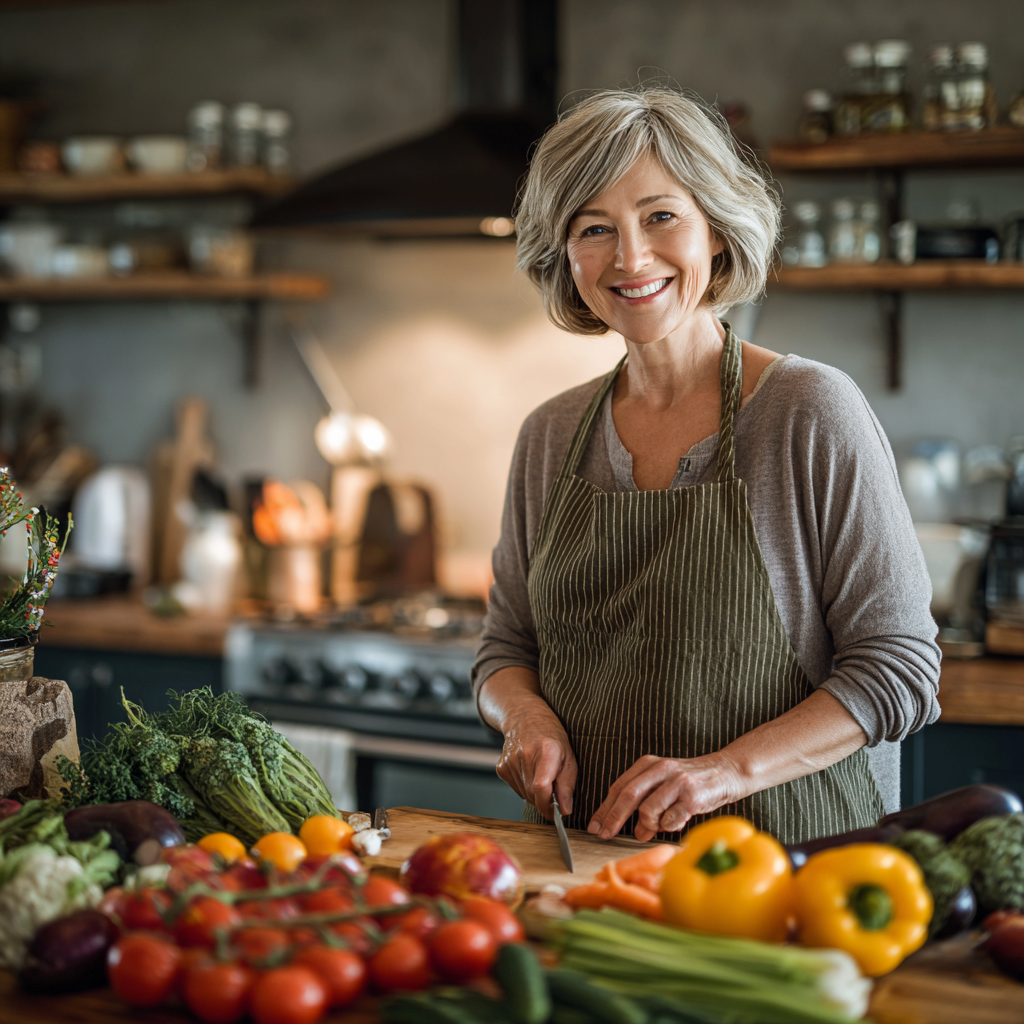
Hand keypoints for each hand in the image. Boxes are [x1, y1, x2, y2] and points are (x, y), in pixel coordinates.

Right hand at [495, 701, 576, 820]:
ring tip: (542, 776)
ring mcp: (510, 761)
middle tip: (554, 790)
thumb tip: (566, 811)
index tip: (558, 813)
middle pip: (534, 794)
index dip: (549, 806)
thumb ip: (568, 785)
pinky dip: (526, 788)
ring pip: (525, 795)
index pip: (542, 788)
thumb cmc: (552, 737)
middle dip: (546, 800)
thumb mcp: (569, 757)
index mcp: (546, 751)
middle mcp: (525, 755)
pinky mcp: (501, 768)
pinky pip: (516, 789)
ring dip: (536, 794)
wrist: (525, 718)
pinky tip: (530, 772)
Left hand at [588, 754, 742, 841]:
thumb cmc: (690, 782)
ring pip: (648, 809)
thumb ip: (645, 802)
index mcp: (648, 764)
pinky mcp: (693, 796)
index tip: (594, 827)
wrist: (726, 772)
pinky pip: (671, 820)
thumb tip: (635, 831)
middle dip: (613, 818)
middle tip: (604, 835)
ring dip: (646, 825)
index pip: (619, 787)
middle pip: (628, 796)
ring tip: (650, 829)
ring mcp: (677, 782)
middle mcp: (661, 770)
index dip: (604, 809)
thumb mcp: (662, 784)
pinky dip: (668, 827)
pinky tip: (673, 822)